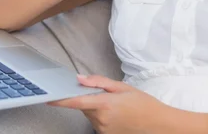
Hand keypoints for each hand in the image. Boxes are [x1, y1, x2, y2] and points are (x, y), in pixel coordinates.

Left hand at [47, 74, 170, 133]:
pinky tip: (116, 114)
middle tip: (105, 93)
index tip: (49, 97)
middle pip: (83, 106)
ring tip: (116, 105)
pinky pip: (96, 122)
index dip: (60, 100)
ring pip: (90, 114)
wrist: (158, 125)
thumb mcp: (123, 87)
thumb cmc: (143, 104)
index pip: (76, 102)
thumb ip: (99, 82)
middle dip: (88, 98)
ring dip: (95, 107)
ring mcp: (103, 130)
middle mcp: (101, 120)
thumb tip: (80, 79)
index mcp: (105, 104)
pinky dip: (101, 116)